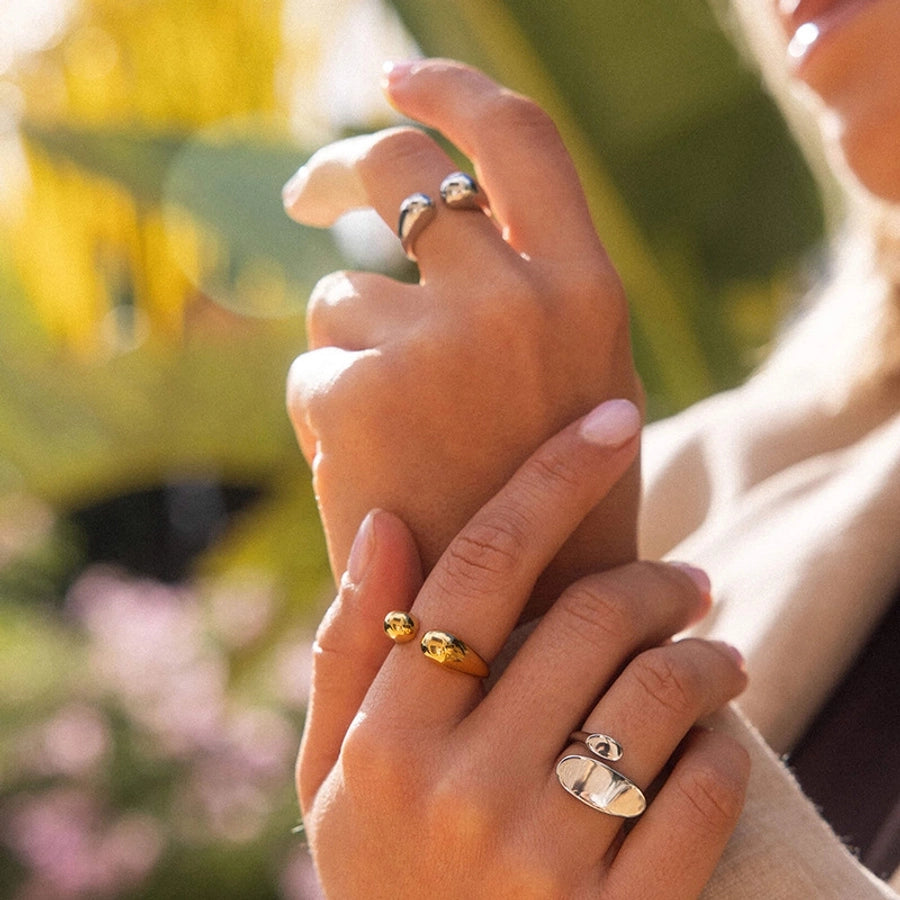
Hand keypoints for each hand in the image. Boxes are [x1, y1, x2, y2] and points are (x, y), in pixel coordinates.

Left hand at [284, 60, 642, 607]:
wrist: (524, 634)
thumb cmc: (553, 511)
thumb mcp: (580, 384)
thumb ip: (529, 295)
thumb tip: (446, 211)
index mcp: (586, 291)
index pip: (519, 137)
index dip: (453, 90)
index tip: (400, 79)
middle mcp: (516, 298)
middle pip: (401, 173)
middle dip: (341, 172)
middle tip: (312, 195)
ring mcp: (433, 344)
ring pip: (344, 297)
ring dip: (355, 355)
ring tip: (405, 444)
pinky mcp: (357, 398)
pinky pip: (314, 373)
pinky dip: (330, 418)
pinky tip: (376, 479)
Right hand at [298, 402, 748, 898]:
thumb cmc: (380, 870)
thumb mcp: (331, 769)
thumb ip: (348, 647)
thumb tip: (382, 522)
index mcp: (387, 739)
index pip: (482, 566)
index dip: (553, 476)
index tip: (611, 419)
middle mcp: (462, 791)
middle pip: (591, 617)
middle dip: (661, 578)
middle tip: (689, 579)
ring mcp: (542, 863)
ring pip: (662, 694)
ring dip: (707, 653)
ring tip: (715, 649)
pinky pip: (703, 794)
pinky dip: (721, 746)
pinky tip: (710, 739)